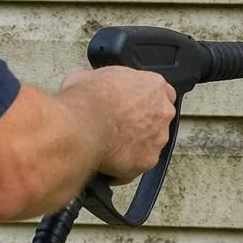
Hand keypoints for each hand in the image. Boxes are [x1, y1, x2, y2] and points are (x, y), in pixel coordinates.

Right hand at [56, 67, 176, 182]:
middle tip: (118, 127)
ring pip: (151, 143)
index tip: (133, 105)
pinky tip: (107, 163)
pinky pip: (138, 165)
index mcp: (153, 86)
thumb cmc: (85, 100)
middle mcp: (163, 111)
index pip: (163, 92)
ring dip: (135, 145)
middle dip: (142, 124)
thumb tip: (92, 85)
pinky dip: (125, 166)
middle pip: (159, 119)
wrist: (80, 127)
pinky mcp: (148, 160)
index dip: (146, 100)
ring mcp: (159, 138)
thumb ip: (103, 81)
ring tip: (109, 146)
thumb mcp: (88, 76)